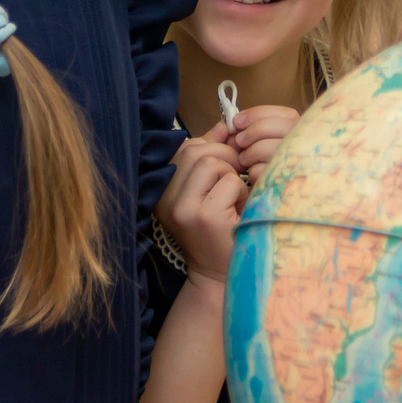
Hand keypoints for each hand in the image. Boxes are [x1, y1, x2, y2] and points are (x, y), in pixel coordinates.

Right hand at [157, 137, 244, 282]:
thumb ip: (212, 157)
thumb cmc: (218, 232)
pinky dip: (240, 192)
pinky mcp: (202, 216)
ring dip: (232, 176)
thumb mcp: (208, 191)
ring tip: (233, 198)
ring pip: (212, 163)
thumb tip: (224, 126)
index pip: (185, 146)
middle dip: (225, 157)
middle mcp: (165, 198)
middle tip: (236, 178)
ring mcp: (182, 208)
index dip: (212, 146)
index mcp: (162, 189)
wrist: (219, 276)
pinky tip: (237, 210)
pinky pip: (228, 182)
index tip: (226, 162)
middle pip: (197, 150)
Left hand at [223, 105, 298, 183]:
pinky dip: (253, 172)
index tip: (236, 122)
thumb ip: (239, 130)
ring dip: (251, 153)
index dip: (257, 114)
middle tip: (239, 141)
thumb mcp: (249, 142)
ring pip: (273, 148)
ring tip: (244, 160)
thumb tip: (225, 126)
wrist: (261, 198)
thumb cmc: (256, 163)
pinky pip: (266, 171)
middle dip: (254, 131)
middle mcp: (304, 145)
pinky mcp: (288, 183)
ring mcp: (298, 164)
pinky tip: (252, 175)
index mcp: (298, 131)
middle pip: (283, 126)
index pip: (285, 114)